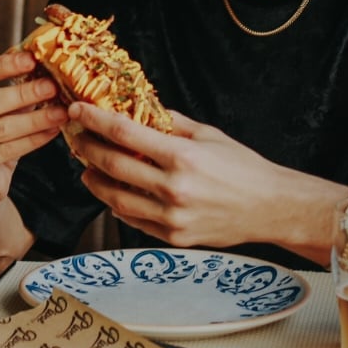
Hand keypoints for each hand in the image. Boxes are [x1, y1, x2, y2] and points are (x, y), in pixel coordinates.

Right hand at [0, 51, 67, 208]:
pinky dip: (34, 139)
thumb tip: (40, 62)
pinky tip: (52, 131)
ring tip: (61, 111)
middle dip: (24, 93)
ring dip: (36, 118)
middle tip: (52, 86)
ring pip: (2, 128)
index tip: (32, 59)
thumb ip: (9, 86)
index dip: (4, 65)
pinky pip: (8, 149)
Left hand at [68, 103, 307, 249]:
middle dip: (87, 149)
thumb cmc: (243, 168)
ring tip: (87, 168)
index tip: (78, 109)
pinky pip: (134, 220)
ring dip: (95, 181)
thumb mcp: (208, 135)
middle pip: (113, 165)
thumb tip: (139, 110)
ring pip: (115, 198)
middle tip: (77, 139)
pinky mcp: (174, 238)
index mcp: (182, 156)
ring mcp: (172, 217)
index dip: (95, 120)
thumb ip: (171, 123)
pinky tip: (113, 193)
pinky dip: (117, 205)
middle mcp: (173, 188)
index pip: (124, 134)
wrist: (271, 208)